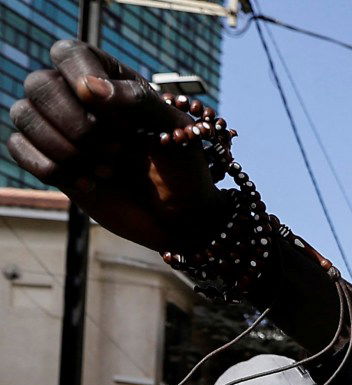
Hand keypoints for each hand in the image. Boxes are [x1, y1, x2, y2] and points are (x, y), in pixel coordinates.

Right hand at [6, 40, 220, 251]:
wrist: (178, 213)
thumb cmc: (181, 164)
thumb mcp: (174, 129)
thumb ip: (137, 101)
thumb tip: (89, 88)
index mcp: (108, 76)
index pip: (69, 53)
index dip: (80, 77)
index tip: (109, 111)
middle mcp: (76, 95)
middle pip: (38, 85)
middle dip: (75, 122)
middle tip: (116, 150)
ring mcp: (59, 126)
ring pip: (23, 115)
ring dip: (64, 147)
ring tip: (107, 169)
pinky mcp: (49, 157)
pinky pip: (18, 148)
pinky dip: (51, 167)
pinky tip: (89, 183)